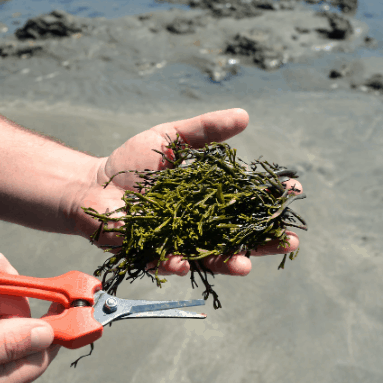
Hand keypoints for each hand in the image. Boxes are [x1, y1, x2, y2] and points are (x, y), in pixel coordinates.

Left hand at [71, 108, 302, 276]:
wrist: (90, 184)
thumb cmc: (128, 163)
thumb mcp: (170, 139)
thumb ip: (204, 130)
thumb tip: (245, 117)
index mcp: (206, 200)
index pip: (245, 202)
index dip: (268, 199)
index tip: (293, 191)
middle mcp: (196, 225)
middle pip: (237, 236)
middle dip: (263, 241)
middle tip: (288, 241)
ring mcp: (175, 242)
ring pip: (207, 256)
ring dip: (228, 262)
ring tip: (246, 265)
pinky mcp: (149, 254)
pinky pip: (165, 262)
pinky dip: (175, 263)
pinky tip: (184, 261)